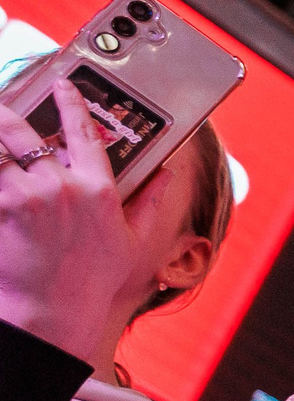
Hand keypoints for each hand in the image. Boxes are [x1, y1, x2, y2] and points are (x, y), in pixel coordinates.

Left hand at [0, 83, 143, 368]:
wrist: (51, 315)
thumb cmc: (92, 283)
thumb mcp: (133, 244)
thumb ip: (150, 203)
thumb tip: (169, 174)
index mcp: (99, 190)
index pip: (84, 132)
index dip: (71, 103)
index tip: (62, 85)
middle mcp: (64, 186)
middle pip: (22, 131)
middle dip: (3, 114)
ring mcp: (29, 196)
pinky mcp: (1, 208)